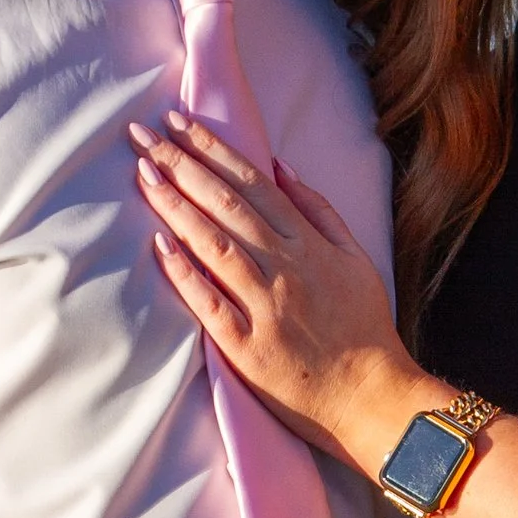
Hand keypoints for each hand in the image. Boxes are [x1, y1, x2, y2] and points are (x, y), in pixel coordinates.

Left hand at [131, 112, 421, 466]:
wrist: (374, 397)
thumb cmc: (365, 328)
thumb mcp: (356, 258)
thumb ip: (318, 210)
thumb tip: (279, 166)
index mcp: (308, 244)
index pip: (252, 183)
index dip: (212, 148)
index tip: (178, 120)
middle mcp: (285, 269)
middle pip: (226, 204)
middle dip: (181, 163)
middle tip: (143, 134)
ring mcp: (265, 307)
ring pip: (214, 244)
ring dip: (176, 205)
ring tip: (143, 172)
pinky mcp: (248, 348)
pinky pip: (211, 304)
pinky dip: (185, 273)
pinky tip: (158, 244)